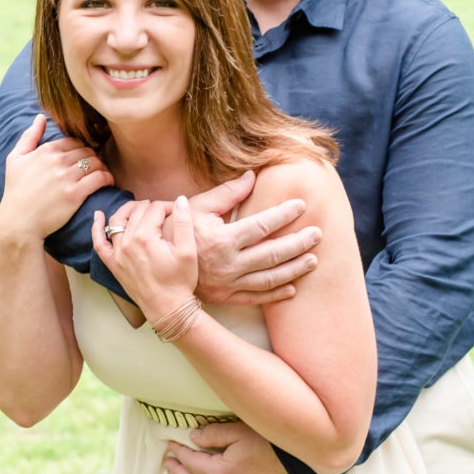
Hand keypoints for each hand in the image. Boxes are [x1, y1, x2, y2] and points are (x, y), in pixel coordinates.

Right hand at [0, 114, 113, 240]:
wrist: (18, 222)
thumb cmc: (15, 191)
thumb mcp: (15, 159)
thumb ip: (29, 136)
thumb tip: (40, 117)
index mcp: (45, 151)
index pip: (74, 141)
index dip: (82, 148)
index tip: (85, 157)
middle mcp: (57, 161)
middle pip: (87, 151)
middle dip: (94, 157)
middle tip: (96, 166)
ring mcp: (66, 177)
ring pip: (96, 163)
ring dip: (102, 167)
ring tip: (102, 174)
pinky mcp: (75, 194)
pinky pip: (99, 178)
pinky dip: (107, 178)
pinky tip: (107, 182)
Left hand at [92, 196, 198, 319]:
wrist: (168, 309)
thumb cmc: (180, 280)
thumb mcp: (188, 250)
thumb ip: (183, 221)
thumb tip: (180, 199)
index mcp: (146, 236)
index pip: (155, 208)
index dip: (168, 206)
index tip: (177, 212)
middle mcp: (128, 242)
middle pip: (137, 211)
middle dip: (152, 207)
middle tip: (164, 213)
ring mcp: (117, 253)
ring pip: (117, 220)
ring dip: (128, 210)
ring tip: (140, 207)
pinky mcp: (113, 264)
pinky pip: (99, 243)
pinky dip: (97, 227)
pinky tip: (99, 215)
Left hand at [163, 421, 297, 473]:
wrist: (304, 460)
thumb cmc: (272, 441)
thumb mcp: (239, 430)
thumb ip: (213, 434)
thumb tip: (193, 438)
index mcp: (221, 472)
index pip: (192, 463)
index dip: (179, 453)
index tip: (169, 446)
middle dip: (180, 473)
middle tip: (169, 464)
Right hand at [188, 172, 321, 305]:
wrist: (156, 267)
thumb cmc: (177, 231)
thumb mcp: (198, 207)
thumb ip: (228, 193)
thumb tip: (252, 175)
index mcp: (222, 239)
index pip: (262, 225)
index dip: (284, 215)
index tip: (301, 206)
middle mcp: (228, 264)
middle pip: (273, 254)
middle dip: (298, 243)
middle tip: (317, 234)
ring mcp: (228, 284)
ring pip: (269, 279)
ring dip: (294, 270)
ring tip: (313, 260)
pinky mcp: (226, 297)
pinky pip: (256, 298)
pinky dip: (276, 295)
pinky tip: (293, 289)